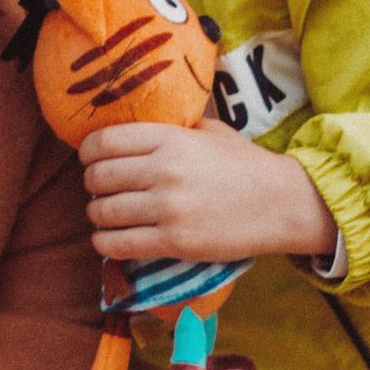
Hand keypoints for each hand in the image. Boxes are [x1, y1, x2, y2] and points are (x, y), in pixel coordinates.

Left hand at [80, 119, 338, 262]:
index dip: (87, 150)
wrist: (282, 203)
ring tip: (104, 213)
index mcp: (171, 139)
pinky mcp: (174, 242)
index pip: (105, 141)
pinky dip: (104, 243)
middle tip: (98, 187)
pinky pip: (119, 245)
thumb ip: (173, 127)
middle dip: (92, 183)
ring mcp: (168, 209)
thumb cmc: (245, 164)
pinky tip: (106, 239)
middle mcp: (164, 171)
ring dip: (96, 214)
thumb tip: (136, 125)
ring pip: (103, 212)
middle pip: (98, 177)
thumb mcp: (210, 131)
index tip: (88, 157)